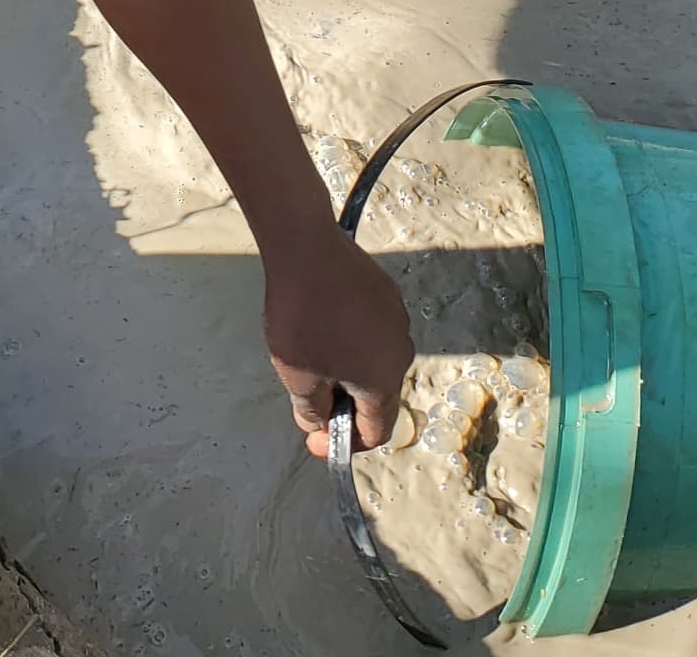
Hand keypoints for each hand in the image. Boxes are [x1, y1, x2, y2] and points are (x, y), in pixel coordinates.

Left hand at [265, 229, 414, 457]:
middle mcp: (400, 352)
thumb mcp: (297, 377)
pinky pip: (374, 332)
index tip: (318, 440)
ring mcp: (397, 319)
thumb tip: (319, 423)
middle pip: (379, 397)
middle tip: (312, 403)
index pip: (376, 432)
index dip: (345, 445)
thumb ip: (311, 411)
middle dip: (346, 408)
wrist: (308, 250)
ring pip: (377, 361)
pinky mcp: (387, 294)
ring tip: (314, 359)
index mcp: (383, 381)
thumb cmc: (302, 316)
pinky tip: (326, 328)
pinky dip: (354, 342)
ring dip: (351, 372)